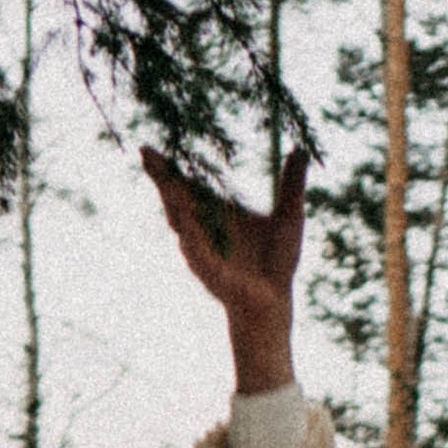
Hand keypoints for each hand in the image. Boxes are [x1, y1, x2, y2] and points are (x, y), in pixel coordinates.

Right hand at [141, 143, 307, 393]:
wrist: (276, 300)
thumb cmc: (278, 259)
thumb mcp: (289, 216)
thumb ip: (291, 183)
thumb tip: (301, 150)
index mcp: (215, 211)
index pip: (186, 183)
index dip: (168, 167)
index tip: (148, 148)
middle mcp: (202, 227)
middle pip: (175, 197)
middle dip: (161, 177)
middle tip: (147, 154)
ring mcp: (200, 248)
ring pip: (181, 221)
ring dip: (172, 201)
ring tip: (164, 180)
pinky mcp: (208, 269)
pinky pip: (195, 250)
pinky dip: (189, 236)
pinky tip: (182, 223)